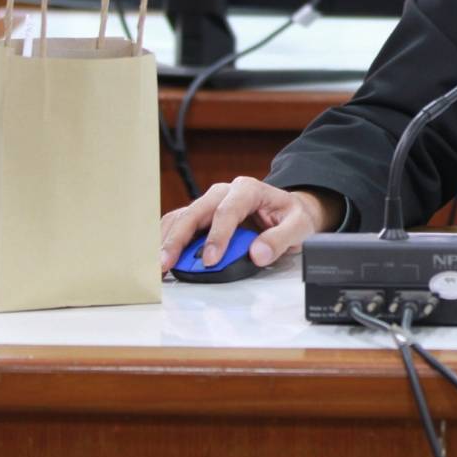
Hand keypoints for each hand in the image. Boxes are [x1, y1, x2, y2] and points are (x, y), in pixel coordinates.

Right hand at [158, 177, 342, 272]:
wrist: (287, 211)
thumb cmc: (291, 216)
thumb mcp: (299, 225)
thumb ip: (281, 239)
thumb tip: (258, 254)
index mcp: (248, 190)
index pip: (227, 210)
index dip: (216, 236)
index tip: (209, 260)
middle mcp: (224, 192)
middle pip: (195, 212)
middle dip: (179, 238)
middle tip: (166, 263)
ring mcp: (209, 203)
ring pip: (181, 217)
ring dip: (167, 241)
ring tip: (157, 266)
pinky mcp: (201, 217)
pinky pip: (178, 224)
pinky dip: (166, 240)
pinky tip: (159, 258)